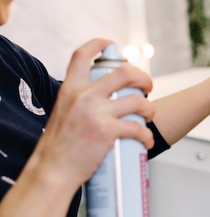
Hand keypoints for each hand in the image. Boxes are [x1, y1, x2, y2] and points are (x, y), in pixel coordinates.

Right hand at [31, 38, 155, 188]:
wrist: (52, 171)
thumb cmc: (59, 148)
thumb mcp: (62, 113)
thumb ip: (78, 102)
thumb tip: (100, 100)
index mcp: (70, 89)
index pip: (82, 55)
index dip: (99, 45)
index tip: (111, 46)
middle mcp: (83, 96)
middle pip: (124, 73)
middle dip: (143, 77)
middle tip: (148, 88)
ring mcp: (96, 112)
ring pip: (138, 101)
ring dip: (150, 109)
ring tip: (149, 116)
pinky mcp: (107, 131)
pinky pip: (138, 128)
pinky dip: (147, 136)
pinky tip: (147, 141)